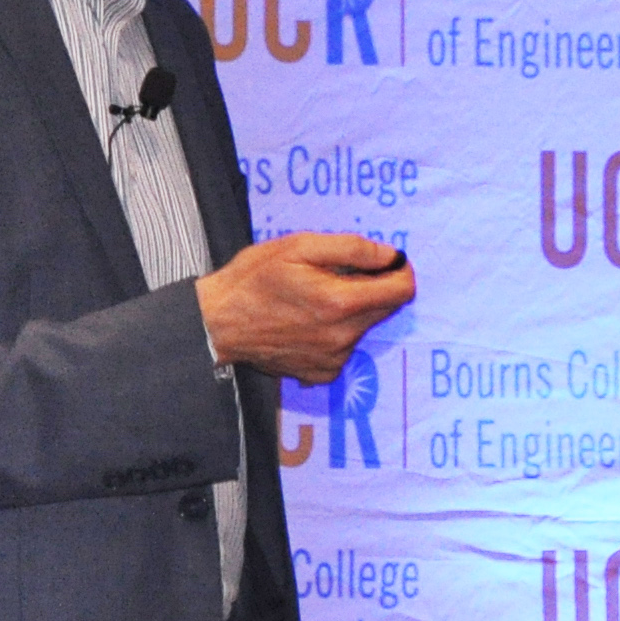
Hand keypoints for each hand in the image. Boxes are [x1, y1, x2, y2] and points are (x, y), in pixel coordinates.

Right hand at [198, 230, 413, 384]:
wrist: (217, 324)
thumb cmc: (253, 279)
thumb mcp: (299, 247)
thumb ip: (352, 249)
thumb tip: (390, 255)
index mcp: (341, 303)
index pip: (402, 290)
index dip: (400, 271)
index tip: (389, 262)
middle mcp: (343, 336)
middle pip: (386, 309)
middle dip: (373, 288)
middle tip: (340, 274)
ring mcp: (333, 359)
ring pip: (363, 327)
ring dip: (351, 310)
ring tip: (314, 298)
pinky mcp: (321, 373)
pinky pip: (344, 348)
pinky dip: (335, 333)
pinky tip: (306, 323)